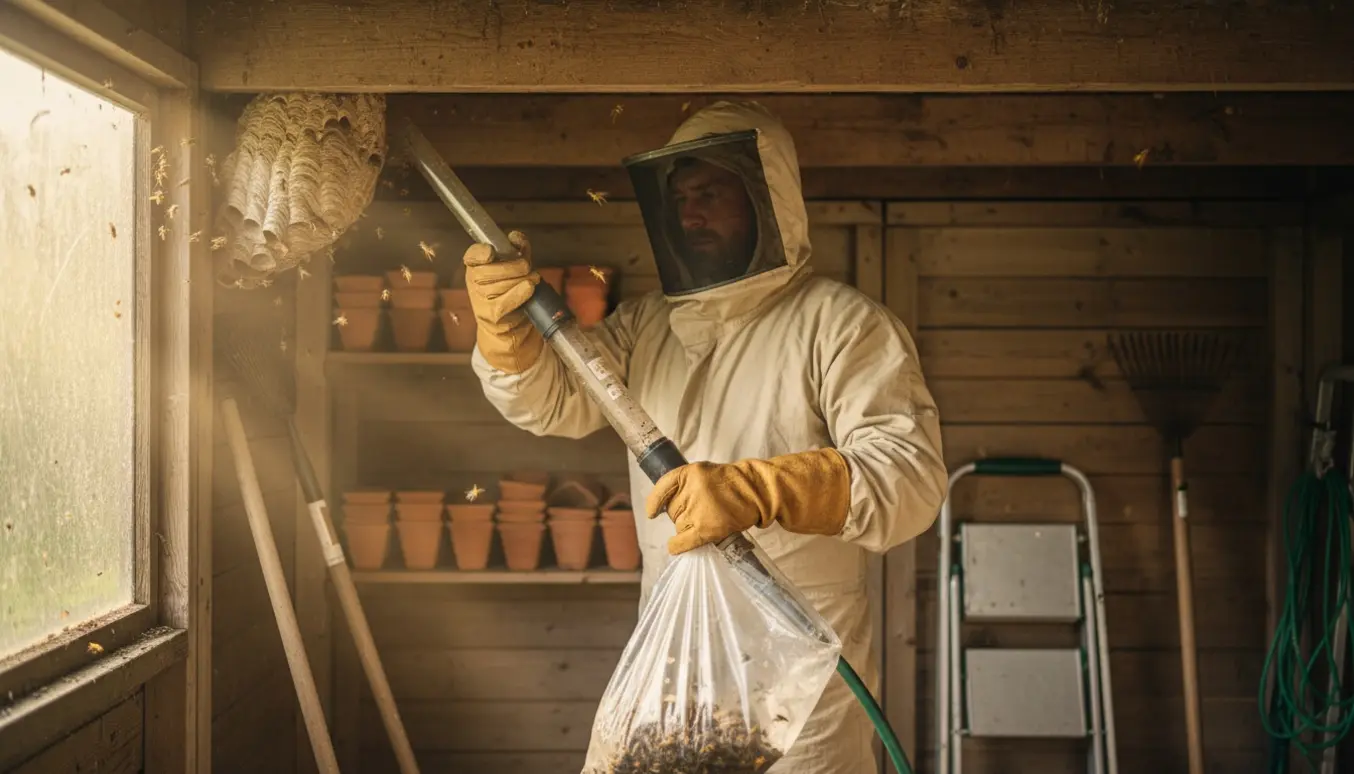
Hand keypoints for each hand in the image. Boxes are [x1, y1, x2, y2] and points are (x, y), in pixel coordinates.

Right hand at [463, 230, 542, 373]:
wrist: (511, 326)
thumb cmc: (512, 292)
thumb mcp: (515, 268)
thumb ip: (517, 250)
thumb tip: (516, 237)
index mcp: (476, 266)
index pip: (472, 255)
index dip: (480, 253)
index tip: (491, 252)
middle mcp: (474, 282)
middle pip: (493, 269)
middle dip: (516, 266)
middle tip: (527, 268)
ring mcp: (480, 299)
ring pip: (503, 283)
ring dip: (522, 280)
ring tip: (531, 281)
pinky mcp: (490, 314)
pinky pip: (507, 300)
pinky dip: (520, 293)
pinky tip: (528, 289)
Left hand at [645, 449, 851, 554]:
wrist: (757, 491)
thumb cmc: (731, 485)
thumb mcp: (705, 473)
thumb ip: (684, 485)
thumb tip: (659, 508)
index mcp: (690, 472)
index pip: (663, 486)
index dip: (655, 501)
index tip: (652, 512)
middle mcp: (692, 488)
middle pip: (672, 510)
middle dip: (682, 513)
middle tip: (705, 509)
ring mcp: (699, 508)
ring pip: (679, 525)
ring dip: (689, 527)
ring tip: (711, 518)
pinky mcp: (707, 527)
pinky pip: (683, 540)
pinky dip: (678, 545)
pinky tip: (675, 546)